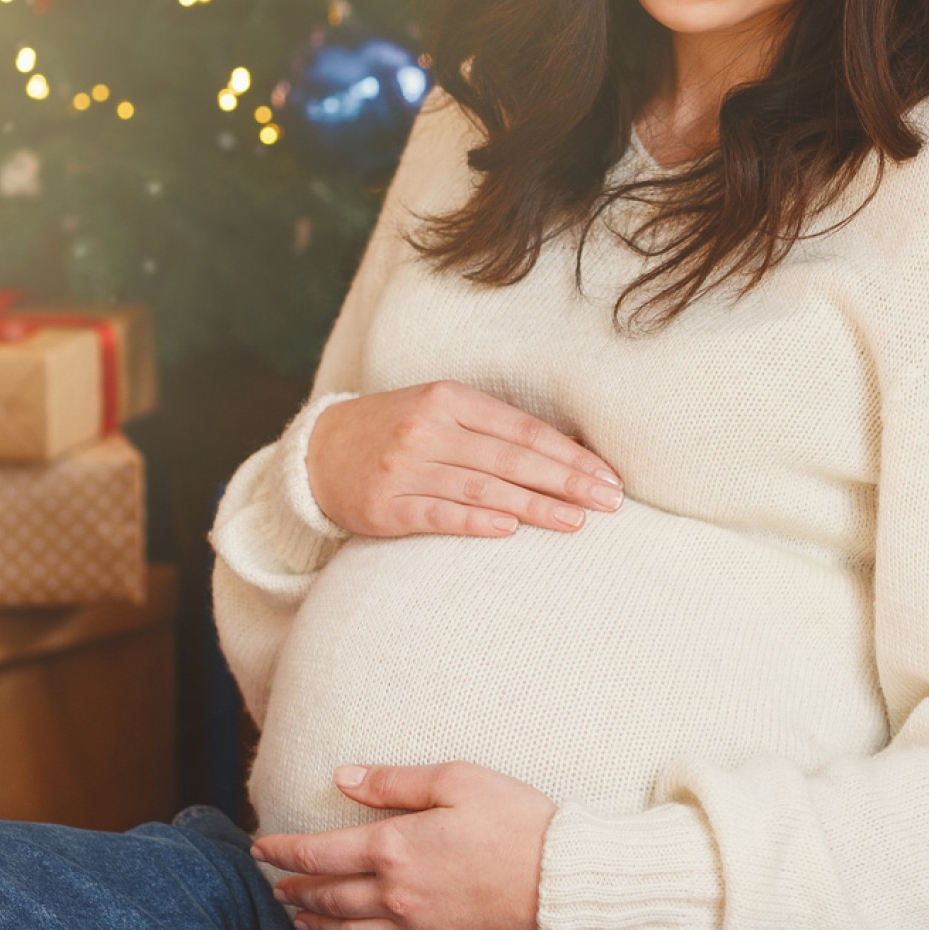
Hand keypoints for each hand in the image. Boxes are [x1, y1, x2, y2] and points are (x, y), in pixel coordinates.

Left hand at [253, 762, 555, 929]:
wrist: (562, 882)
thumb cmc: (517, 822)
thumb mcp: (458, 781)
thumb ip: (394, 783)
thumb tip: (343, 778)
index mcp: (395, 847)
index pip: (319, 852)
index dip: (284, 850)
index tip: (261, 846)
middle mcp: (395, 892)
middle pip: (326, 894)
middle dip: (295, 886)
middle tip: (274, 882)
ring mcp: (414, 925)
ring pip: (345, 929)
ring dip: (314, 921)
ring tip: (297, 913)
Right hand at [306, 380, 623, 538]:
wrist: (318, 454)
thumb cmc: (397, 433)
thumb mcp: (443, 413)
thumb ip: (496, 429)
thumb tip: (569, 449)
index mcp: (449, 400)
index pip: (523, 429)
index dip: (569, 454)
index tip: (609, 476)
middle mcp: (428, 430)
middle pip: (510, 457)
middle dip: (566, 480)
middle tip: (610, 501)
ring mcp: (404, 468)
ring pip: (481, 488)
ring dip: (533, 506)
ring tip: (576, 522)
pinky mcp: (385, 507)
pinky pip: (438, 515)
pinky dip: (476, 521)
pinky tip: (510, 529)